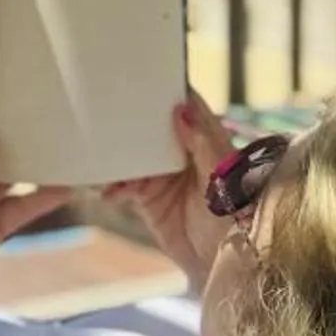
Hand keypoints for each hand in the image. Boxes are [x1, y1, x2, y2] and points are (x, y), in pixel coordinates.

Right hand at [107, 91, 233, 289]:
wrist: (223, 265)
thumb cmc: (235, 220)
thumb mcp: (222, 179)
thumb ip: (203, 143)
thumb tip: (180, 110)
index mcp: (206, 138)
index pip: (186, 102)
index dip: (166, 86)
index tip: (141, 70)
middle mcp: (182, 151)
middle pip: (151, 124)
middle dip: (130, 117)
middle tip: (103, 108)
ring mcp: (162, 174)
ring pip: (132, 152)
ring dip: (116, 153)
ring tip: (100, 155)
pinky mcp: (147, 198)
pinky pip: (124, 184)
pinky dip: (114, 186)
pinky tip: (108, 192)